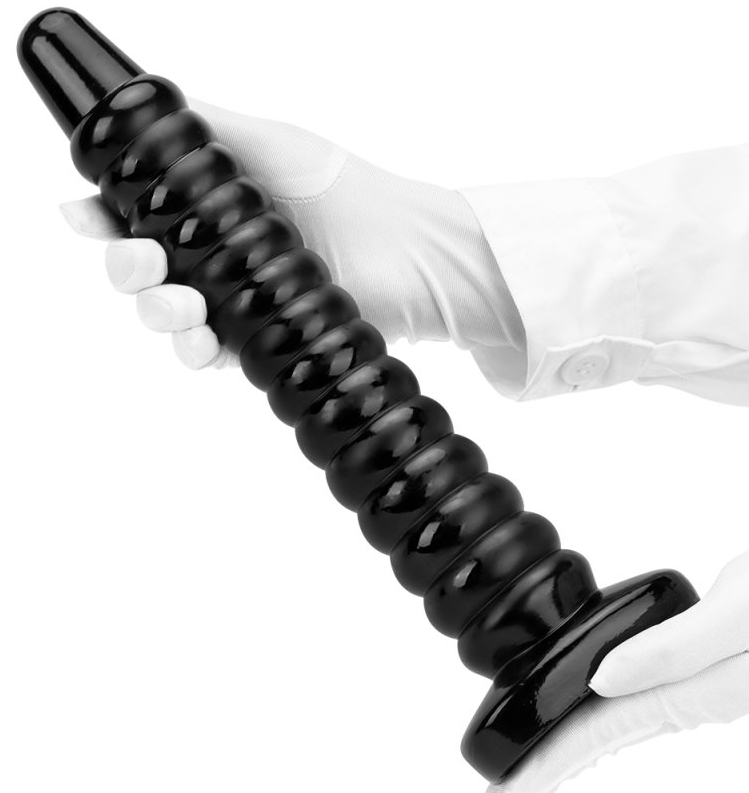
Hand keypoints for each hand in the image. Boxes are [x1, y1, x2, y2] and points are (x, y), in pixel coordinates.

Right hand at [61, 98, 521, 368]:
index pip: (134, 213)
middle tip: (146, 261)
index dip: (101, 218)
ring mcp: (231, 300)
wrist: (408, 256)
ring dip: (157, 311)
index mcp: (206, 206)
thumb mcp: (271, 142)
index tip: (86, 216)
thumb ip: (207, 131)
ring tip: (185, 304)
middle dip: (126, 267)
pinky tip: (204, 340)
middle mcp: (212, 254)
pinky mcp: (254, 342)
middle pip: (138, 269)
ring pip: (164, 316)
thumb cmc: (345, 192)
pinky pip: (205, 355)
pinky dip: (193, 350)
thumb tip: (146, 115)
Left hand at [489, 552, 748, 792]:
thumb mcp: (744, 615)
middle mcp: (698, 698)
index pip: (603, 737)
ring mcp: (703, 686)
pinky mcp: (704, 663)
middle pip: (606, 737)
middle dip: (556, 763)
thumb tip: (606, 679)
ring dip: (577, 742)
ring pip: (622, 721)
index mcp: (699, 695)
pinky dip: (607, 712)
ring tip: (538, 759)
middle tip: (509, 784)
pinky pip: (645, 698)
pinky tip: (595, 710)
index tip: (509, 790)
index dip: (552, 766)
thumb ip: (679, 649)